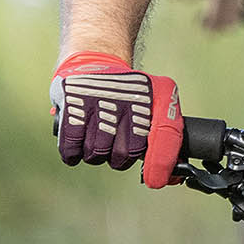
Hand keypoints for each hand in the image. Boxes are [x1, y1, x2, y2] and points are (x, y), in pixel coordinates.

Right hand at [50, 51, 183, 186]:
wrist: (96, 62)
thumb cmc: (131, 95)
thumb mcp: (157, 106)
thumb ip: (166, 142)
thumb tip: (171, 179)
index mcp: (159, 93)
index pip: (166, 133)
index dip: (160, 163)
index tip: (154, 181)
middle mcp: (131, 94)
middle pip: (125, 154)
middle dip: (119, 158)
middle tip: (115, 143)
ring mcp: (100, 97)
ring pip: (96, 153)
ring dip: (95, 153)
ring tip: (97, 134)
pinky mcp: (73, 101)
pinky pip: (72, 147)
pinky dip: (73, 153)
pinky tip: (79, 141)